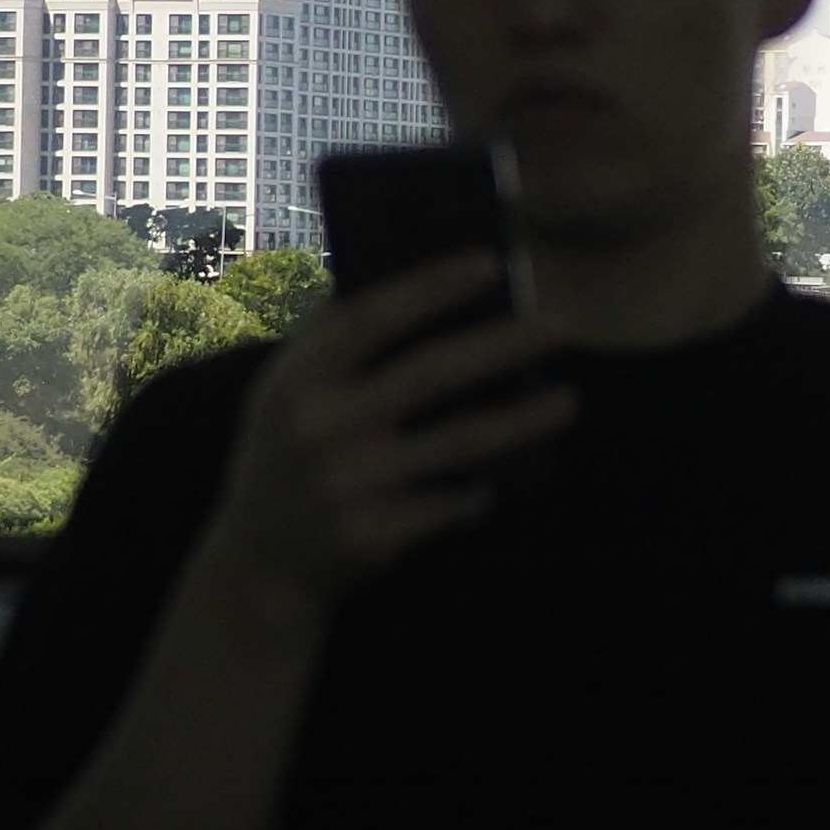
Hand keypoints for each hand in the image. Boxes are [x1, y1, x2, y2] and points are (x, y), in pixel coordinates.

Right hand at [196, 254, 569, 616]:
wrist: (259, 568)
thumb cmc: (284, 459)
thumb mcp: (282, 391)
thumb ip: (325, 333)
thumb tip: (384, 261)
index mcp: (298, 379)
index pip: (373, 317)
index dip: (432, 287)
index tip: (492, 263)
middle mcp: (320, 426)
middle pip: (431, 373)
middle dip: (505, 344)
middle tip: (566, 325)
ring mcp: (348, 485)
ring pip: (458, 443)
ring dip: (522, 421)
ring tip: (570, 400)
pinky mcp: (373, 536)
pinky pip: (451, 505)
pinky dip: (481, 492)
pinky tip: (504, 481)